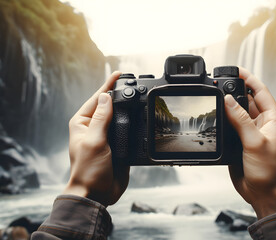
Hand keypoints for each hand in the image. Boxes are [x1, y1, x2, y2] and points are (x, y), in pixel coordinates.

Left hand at [63, 71, 128, 206]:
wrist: (97, 193)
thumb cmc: (88, 170)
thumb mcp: (95, 141)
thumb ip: (101, 119)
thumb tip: (106, 97)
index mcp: (82, 123)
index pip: (97, 99)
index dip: (108, 85)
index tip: (118, 74)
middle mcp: (93, 127)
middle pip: (108, 105)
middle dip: (119, 94)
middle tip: (131, 82)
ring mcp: (106, 136)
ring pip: (119, 117)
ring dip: (127, 108)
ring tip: (137, 96)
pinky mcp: (117, 144)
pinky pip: (126, 130)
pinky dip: (133, 122)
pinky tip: (139, 117)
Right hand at [224, 67, 275, 218]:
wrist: (264, 193)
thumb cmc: (270, 171)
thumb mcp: (255, 142)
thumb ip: (241, 120)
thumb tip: (228, 100)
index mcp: (274, 120)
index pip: (261, 92)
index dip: (249, 79)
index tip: (237, 70)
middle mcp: (263, 124)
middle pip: (248, 100)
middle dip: (235, 91)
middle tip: (220, 83)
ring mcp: (251, 133)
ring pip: (238, 113)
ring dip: (228, 106)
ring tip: (215, 97)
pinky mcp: (241, 142)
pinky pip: (232, 126)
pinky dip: (224, 119)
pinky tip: (216, 115)